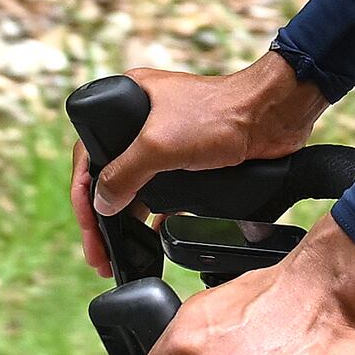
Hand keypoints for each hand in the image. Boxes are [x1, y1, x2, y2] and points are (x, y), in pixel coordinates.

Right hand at [76, 57, 330, 274]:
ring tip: (117, 253)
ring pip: (135, 187)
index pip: (88, 153)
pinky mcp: (190, 161)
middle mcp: (142, 120)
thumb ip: (125, 174)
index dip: (82, 194)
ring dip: (124, 221)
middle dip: (101, 216)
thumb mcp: (159, 145)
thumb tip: (101, 204)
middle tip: (98, 252)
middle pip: (109, 175)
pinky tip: (149, 239)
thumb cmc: (220, 113)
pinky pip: (162, 194)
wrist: (272, 116)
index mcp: (126, 101)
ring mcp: (166, 141)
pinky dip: (153, 216)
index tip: (87, 228)